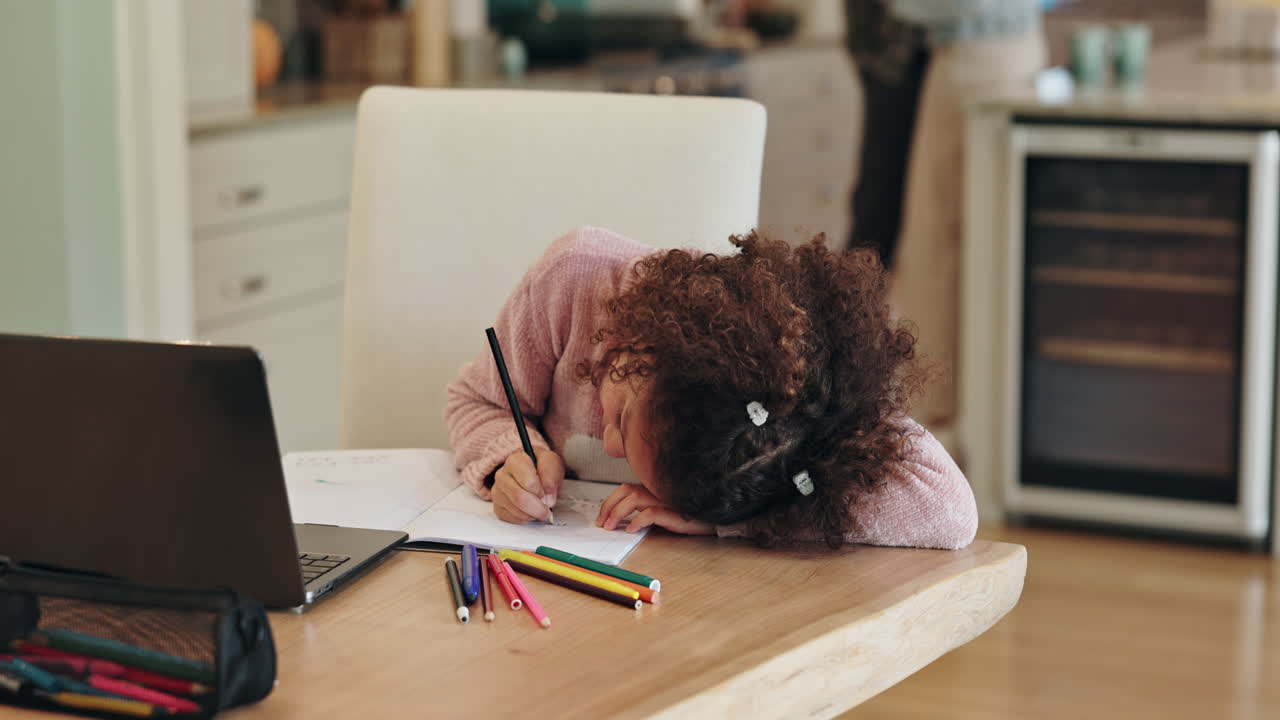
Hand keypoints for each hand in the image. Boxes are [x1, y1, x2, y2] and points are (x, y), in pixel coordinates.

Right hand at [491, 448, 563, 523]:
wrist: (533, 471)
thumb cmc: (541, 466)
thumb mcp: (552, 462)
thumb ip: (551, 476)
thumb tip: (548, 497)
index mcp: (514, 461)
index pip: (528, 482)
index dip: (541, 491)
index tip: (548, 493)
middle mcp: (501, 475)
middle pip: (519, 498)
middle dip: (538, 508)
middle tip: (548, 509)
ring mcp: (497, 492)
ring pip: (516, 511)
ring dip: (533, 514)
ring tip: (540, 508)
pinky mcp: (497, 506)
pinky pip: (512, 519)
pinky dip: (525, 519)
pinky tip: (530, 511)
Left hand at [596, 484, 713, 534]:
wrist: (709, 520)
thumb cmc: (685, 516)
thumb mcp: (661, 511)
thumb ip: (644, 510)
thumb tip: (621, 521)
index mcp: (653, 488)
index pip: (625, 488)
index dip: (609, 501)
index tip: (601, 517)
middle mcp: (657, 490)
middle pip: (626, 490)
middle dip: (609, 506)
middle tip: (602, 523)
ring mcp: (664, 499)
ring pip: (634, 498)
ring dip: (618, 512)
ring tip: (611, 526)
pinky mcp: (672, 511)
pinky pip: (650, 513)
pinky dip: (637, 520)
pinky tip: (631, 529)